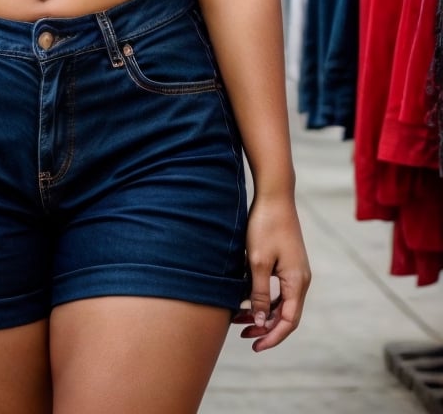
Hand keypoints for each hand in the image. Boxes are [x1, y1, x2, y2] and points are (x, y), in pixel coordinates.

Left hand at [232, 194, 310, 351]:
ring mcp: (295, 270)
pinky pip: (278, 289)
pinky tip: (246, 299)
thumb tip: (262, 322)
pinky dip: (264, 298)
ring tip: (239, 319)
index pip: (289, 321)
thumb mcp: (258, 262)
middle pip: (286, 315)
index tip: (254, 346)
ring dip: (263, 313)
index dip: (272, 337)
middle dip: (266, 327)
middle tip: (243, 333)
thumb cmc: (265, 226)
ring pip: (281, 302)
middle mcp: (300, 279)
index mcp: (297, 282)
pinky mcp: (288, 262)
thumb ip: (260, 294)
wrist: (274, 195)